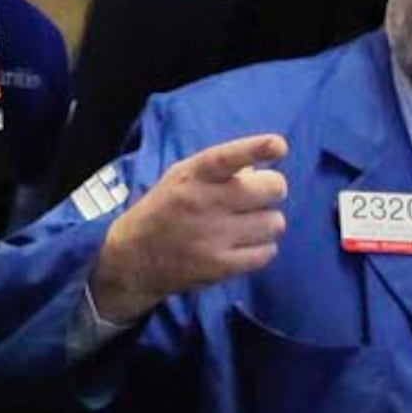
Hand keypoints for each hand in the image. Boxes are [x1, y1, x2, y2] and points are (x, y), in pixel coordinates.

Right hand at [89, 134, 290, 325]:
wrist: (133, 258)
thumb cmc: (164, 209)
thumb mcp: (180, 177)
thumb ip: (219, 168)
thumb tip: (259, 170)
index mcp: (192, 176)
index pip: (227, 157)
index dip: (255, 149)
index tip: (278, 145)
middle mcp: (204, 203)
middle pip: (271, 189)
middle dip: (271, 190)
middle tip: (258, 196)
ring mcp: (213, 237)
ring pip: (274, 222)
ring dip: (267, 222)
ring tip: (247, 224)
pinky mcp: (220, 267)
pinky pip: (267, 253)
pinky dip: (262, 248)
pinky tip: (244, 244)